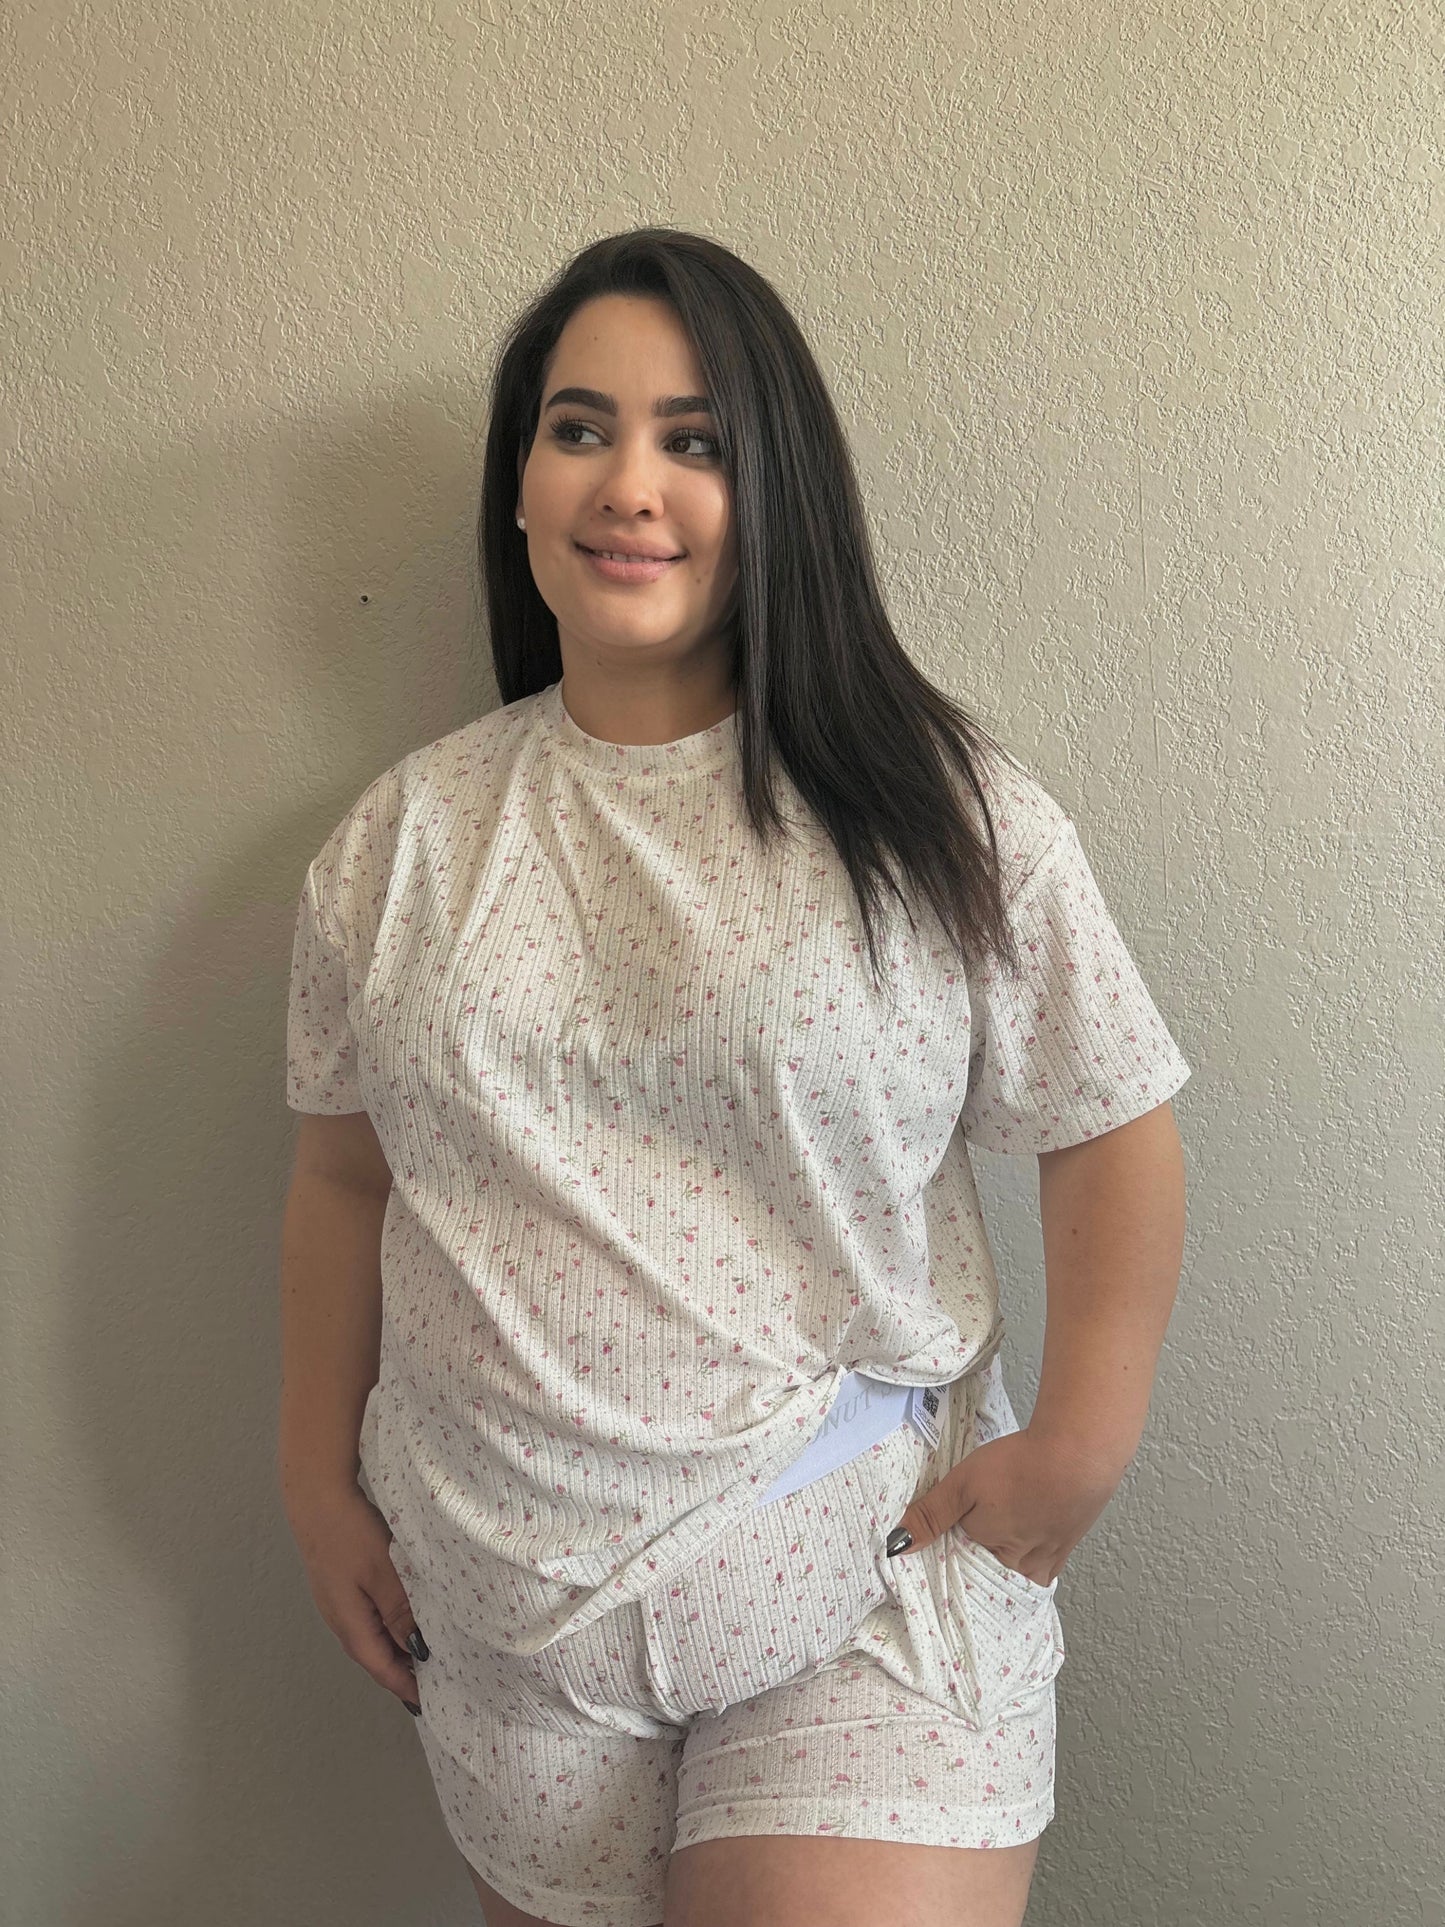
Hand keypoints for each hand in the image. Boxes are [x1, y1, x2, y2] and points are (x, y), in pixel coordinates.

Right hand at [283, 1481, 428, 1712]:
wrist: (317, 1497)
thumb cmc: (348, 1533)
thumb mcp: (382, 1573)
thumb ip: (400, 1612)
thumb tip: (417, 1651)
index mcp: (349, 1624)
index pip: (381, 1669)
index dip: (406, 1688)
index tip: (432, 1702)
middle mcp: (341, 1620)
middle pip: (375, 1658)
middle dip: (403, 1674)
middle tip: (437, 1683)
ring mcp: (339, 1603)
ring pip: (373, 1637)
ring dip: (397, 1650)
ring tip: (428, 1657)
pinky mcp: (342, 1586)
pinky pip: (369, 1618)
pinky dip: (390, 1628)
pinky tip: (406, 1619)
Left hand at [887, 1425, 1126, 1587]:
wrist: (1079, 1453)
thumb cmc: (1019, 1467)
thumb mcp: (963, 1484)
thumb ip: (931, 1515)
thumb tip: (896, 1546)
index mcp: (990, 1558)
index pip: (958, 1572)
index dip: (948, 1556)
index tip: (940, 1541)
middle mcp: (1021, 1570)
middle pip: (989, 1574)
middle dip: (976, 1560)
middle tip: (971, 1531)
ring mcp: (1048, 1560)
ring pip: (1016, 1570)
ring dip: (1004, 1556)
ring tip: (998, 1530)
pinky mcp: (1066, 1546)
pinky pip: (1040, 1562)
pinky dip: (1028, 1550)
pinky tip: (1024, 1530)